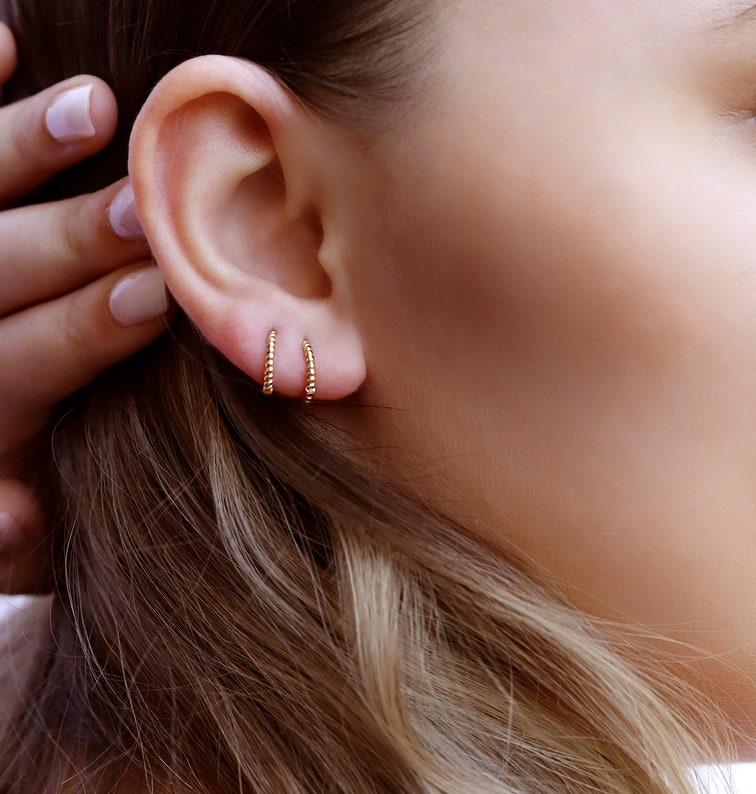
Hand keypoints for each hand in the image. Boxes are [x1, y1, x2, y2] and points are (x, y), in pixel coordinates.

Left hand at [0, 23, 172, 592]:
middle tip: (141, 206)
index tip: (156, 298)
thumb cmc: (17, 481)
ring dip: (21, 151)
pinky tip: (3, 42)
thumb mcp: (21, 529)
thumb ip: (9, 531)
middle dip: (71, 242)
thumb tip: (16, 516)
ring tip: (93, 107)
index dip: (84, 331)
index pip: (23, 364)